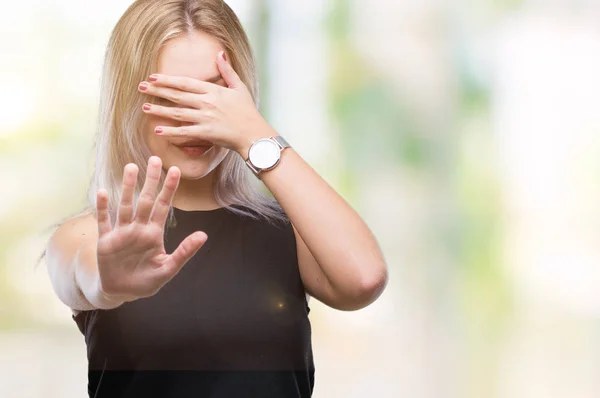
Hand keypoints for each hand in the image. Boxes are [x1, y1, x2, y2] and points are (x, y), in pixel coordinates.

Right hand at [95, 156, 207, 301]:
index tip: (176, 170)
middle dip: (151, 180)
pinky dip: (103, 208)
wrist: (122, 292)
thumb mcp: (168, 268)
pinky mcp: (106, 241)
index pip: (163, 206)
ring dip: (127, 187)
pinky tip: (103, 192)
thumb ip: (184, 252)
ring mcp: (122, 233)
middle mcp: (138, 228)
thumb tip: (203, 235)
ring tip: (131, 167)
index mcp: (154, 233)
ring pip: (125, 205)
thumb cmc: (147, 281)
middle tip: (155, 158)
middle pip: (146, 200)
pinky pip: (104, 221)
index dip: (169, 189)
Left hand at [138, 51, 273, 155]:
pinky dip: (170, 132)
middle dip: (157, 91)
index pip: (185, 83)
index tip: (153, 77)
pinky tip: (157, 130)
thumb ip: (227, 70)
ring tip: (145, 108)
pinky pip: (184, 132)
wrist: (254, 134)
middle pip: (177, 95)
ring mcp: (205, 118)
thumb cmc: (248, 111)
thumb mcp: (239, 87)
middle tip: (141, 87)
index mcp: (213, 91)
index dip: (168, 79)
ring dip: (159, 110)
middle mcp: (207, 103)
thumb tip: (220, 53)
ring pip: (177, 113)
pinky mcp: (206, 133)